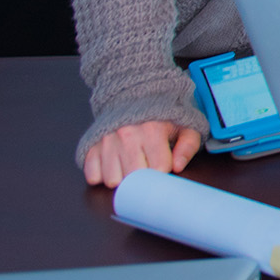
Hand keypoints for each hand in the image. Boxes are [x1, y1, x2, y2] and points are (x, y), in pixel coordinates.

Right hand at [82, 120, 201, 188]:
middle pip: (135, 178)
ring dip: (123, 179)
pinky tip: (114, 165)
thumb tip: (178, 167)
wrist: (134, 98)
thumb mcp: (185, 127)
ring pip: (113, 181)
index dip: (164, 170)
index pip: (159, 169)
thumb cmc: (162, 118)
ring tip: (131, 165)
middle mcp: (127, 136)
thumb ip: (188, 146)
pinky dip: (102, 176)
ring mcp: (106, 141)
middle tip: (147, 165)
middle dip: (144, 179)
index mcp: (152, 130)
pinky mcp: (92, 146)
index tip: (164, 163)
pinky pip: (93, 177)